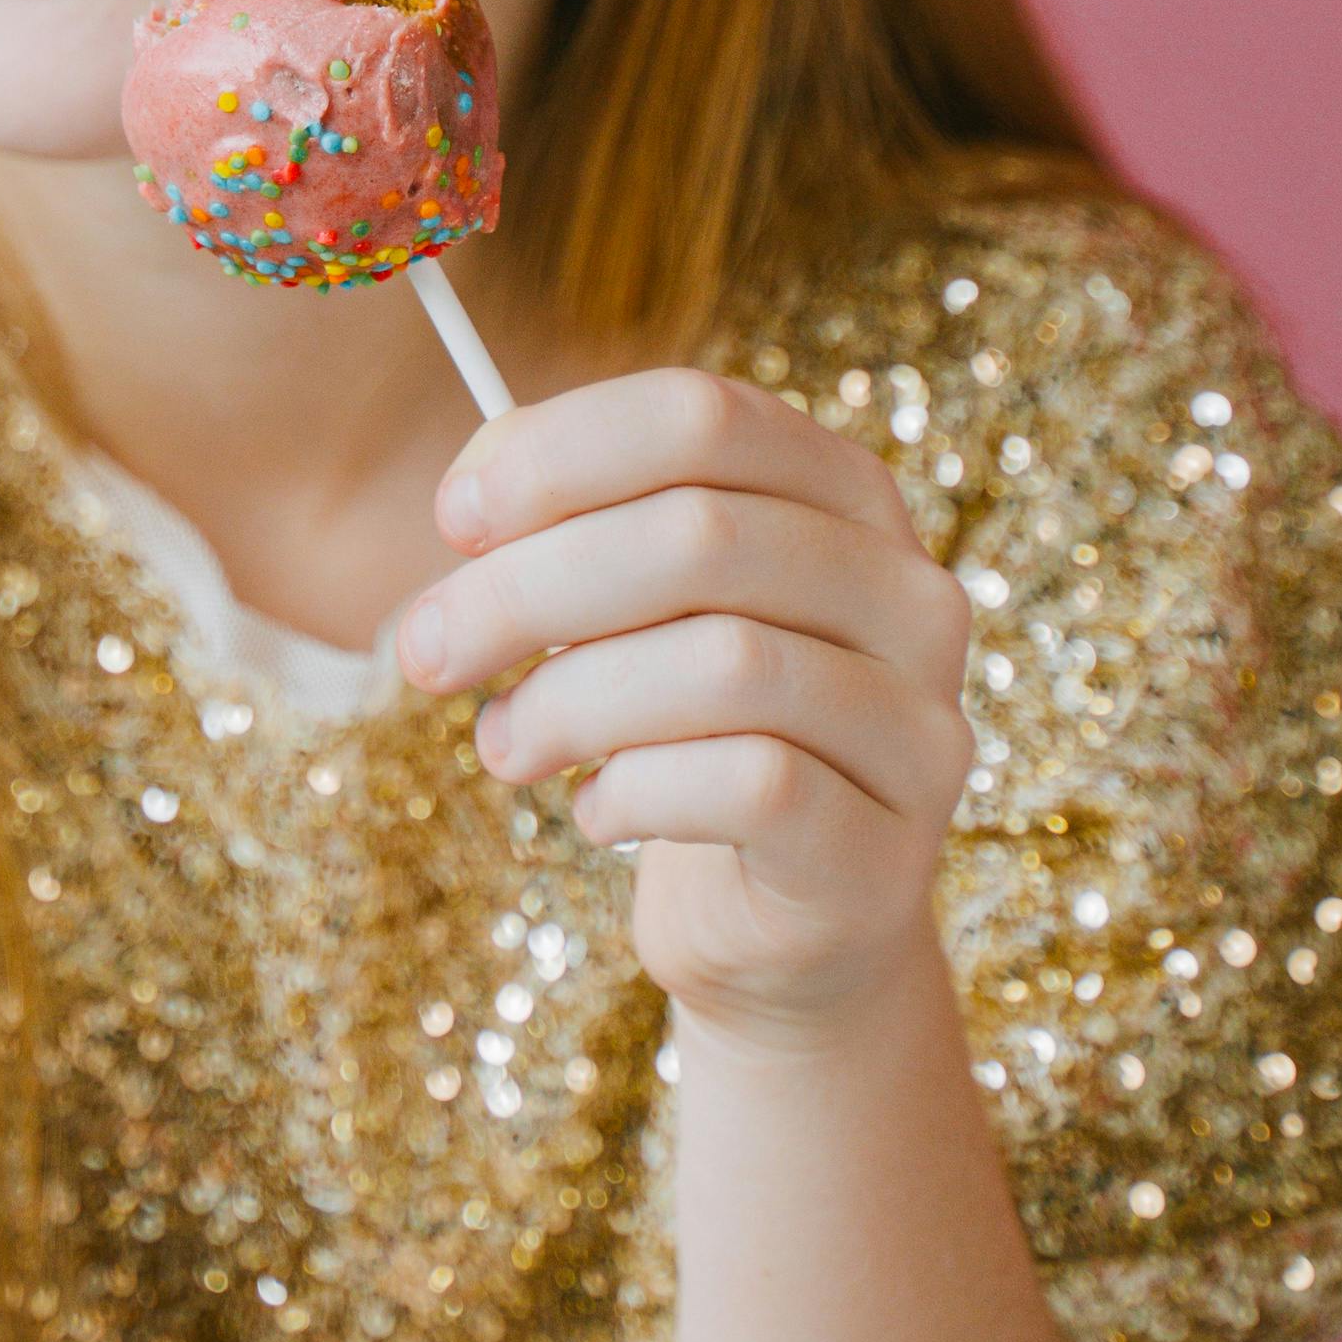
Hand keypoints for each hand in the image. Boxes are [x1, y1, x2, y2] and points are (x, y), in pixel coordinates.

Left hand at [396, 369, 974, 1033]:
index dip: (561, 454)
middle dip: (528, 589)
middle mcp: (906, 594)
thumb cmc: (690, 734)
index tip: (454, 520)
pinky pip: (747, 786)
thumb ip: (565, 524)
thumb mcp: (629, 610)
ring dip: (569, 704)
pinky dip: (634, 794)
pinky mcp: (883, 848)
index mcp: (846, 497)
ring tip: (506, 746)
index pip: (705, 416)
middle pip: (701, 534)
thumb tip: (474, 493)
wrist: (784, 924)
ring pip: (722, 662)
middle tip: (425, 651)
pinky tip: (599, 811)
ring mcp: (915, 724)